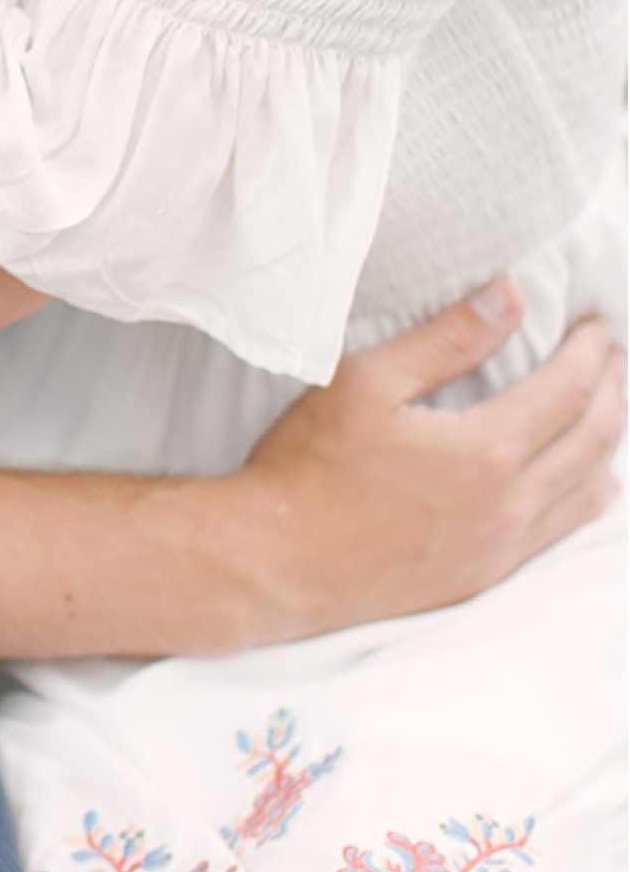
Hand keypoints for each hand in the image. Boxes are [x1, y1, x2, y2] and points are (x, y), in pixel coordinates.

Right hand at [221, 283, 623, 643]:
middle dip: (612, 391)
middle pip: (594, 439)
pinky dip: (584, 496)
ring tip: (606, 410)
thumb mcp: (367, 382)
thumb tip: (509, 295)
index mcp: (486, 451)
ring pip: (588, 492)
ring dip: (607, 444)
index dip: (590, 353)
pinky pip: (559, 532)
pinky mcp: (481, 576)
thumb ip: (446, 340)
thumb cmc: (309, 467)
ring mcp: (499, 548)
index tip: (595, 327)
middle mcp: (508, 505)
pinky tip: (581, 483)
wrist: (275, 562)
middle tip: (610, 357)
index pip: (569, 390)